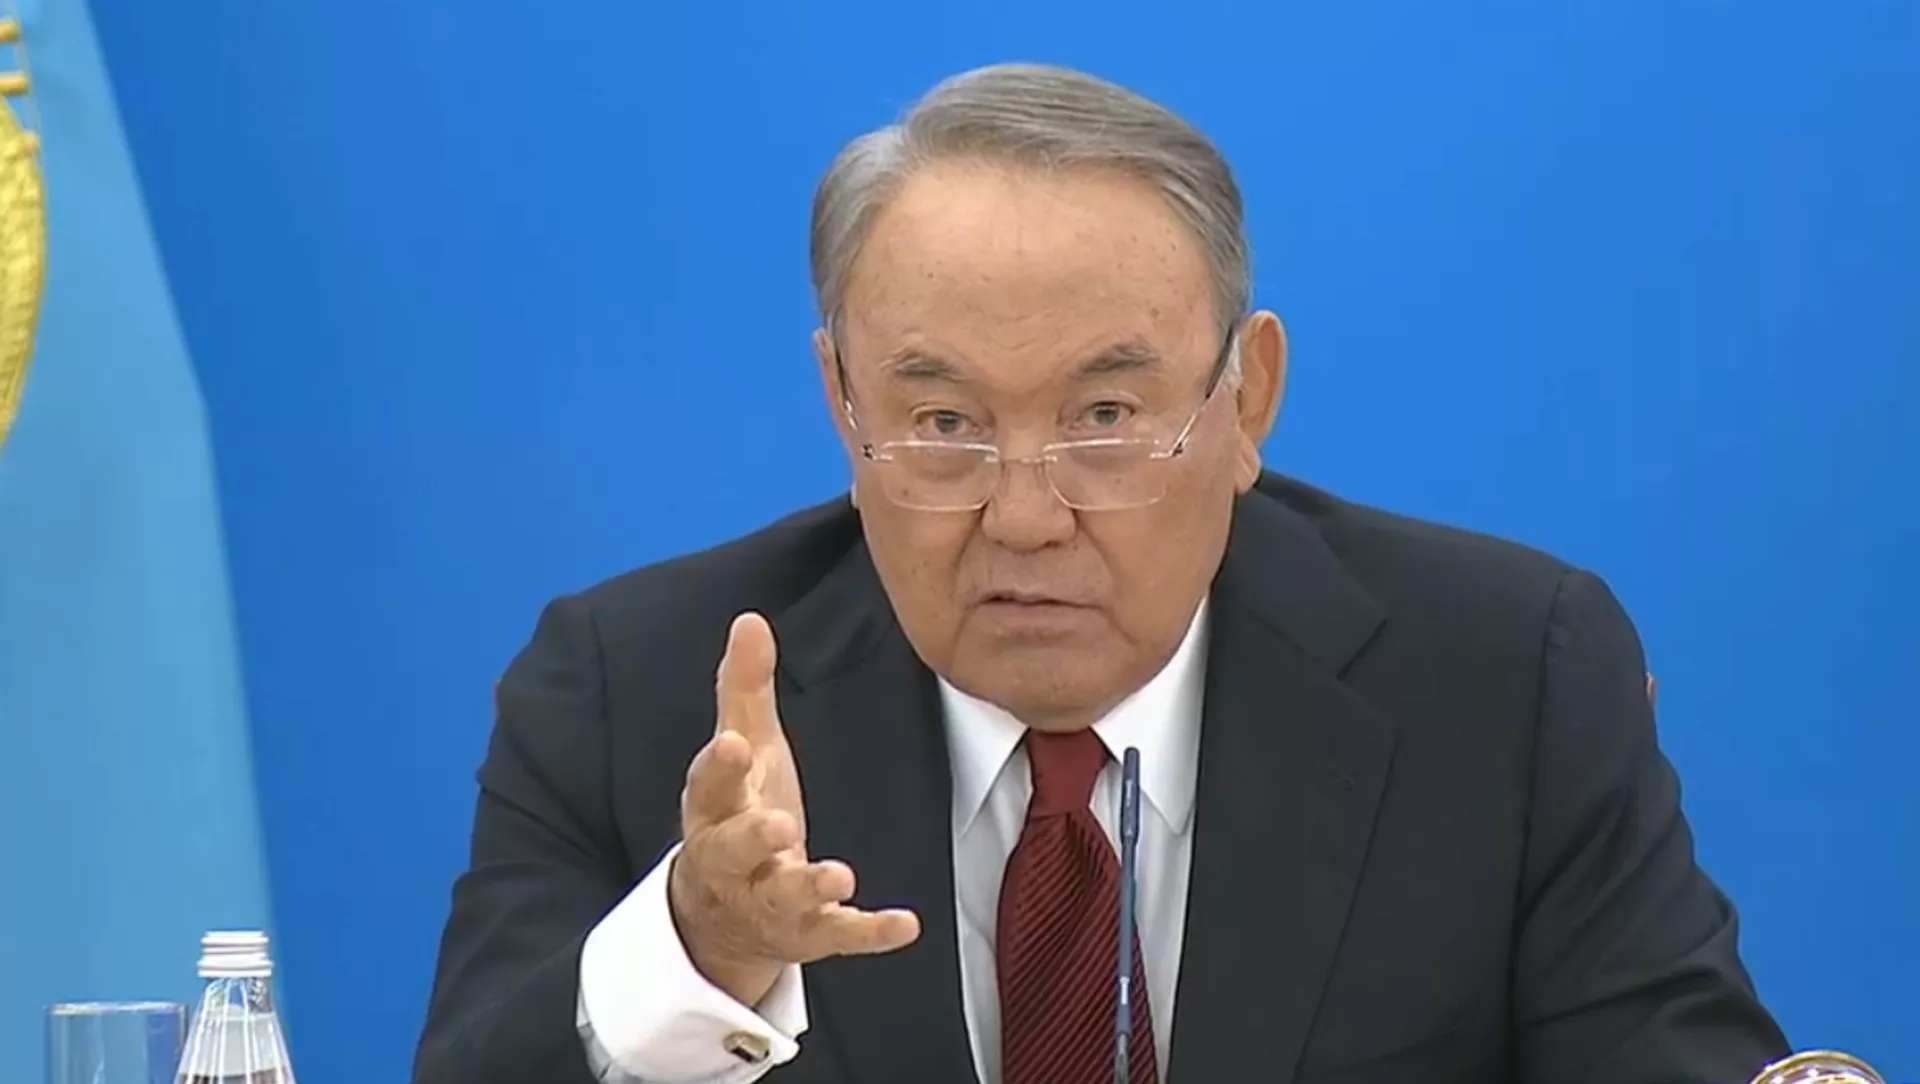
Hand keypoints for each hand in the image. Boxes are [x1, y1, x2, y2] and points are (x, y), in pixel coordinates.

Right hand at [668, 612, 921, 1005]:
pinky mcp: (808, 935)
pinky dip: (869, 933)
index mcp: (714, 809)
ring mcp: (769, 902)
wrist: (722, 915)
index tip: (733, 744)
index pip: (708, 787)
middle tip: (777, 823)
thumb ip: (743, 689)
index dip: (719, 767)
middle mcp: (732, 862)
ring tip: (838, 875)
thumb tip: (749, 619)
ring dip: (809, 887)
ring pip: (782, 899)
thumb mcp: (742, 751)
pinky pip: (838, 937)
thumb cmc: (737, 812)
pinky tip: (906, 925)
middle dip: (752, 838)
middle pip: (732, 850)